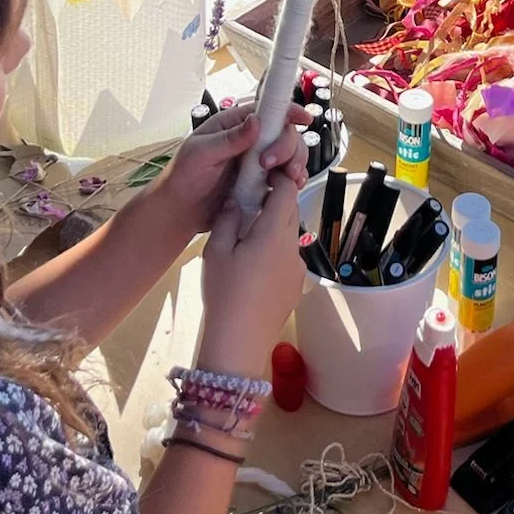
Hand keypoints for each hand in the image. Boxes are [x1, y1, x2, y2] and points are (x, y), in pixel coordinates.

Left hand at [153, 101, 309, 237]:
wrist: (179, 212)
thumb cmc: (182, 177)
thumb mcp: (200, 154)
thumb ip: (228, 139)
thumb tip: (255, 122)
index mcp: (234, 125)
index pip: (266, 110)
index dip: (287, 111)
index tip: (302, 118)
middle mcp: (250, 141)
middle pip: (284, 133)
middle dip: (288, 146)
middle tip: (274, 163)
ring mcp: (257, 162)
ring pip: (289, 155)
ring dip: (295, 163)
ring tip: (289, 177)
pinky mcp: (262, 183)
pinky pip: (285, 178)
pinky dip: (293, 181)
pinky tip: (291, 187)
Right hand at [197, 167, 305, 374]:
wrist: (240, 341)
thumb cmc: (224, 292)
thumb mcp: (216, 251)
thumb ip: (228, 219)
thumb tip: (237, 201)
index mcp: (273, 232)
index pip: (286, 191)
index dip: (277, 177)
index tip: (263, 172)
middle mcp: (292, 246)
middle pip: (291, 211)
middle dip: (275, 201)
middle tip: (251, 199)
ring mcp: (297, 267)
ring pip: (290, 235)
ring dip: (275, 227)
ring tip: (249, 236)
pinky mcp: (297, 285)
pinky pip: (289, 257)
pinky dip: (276, 251)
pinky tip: (255, 266)